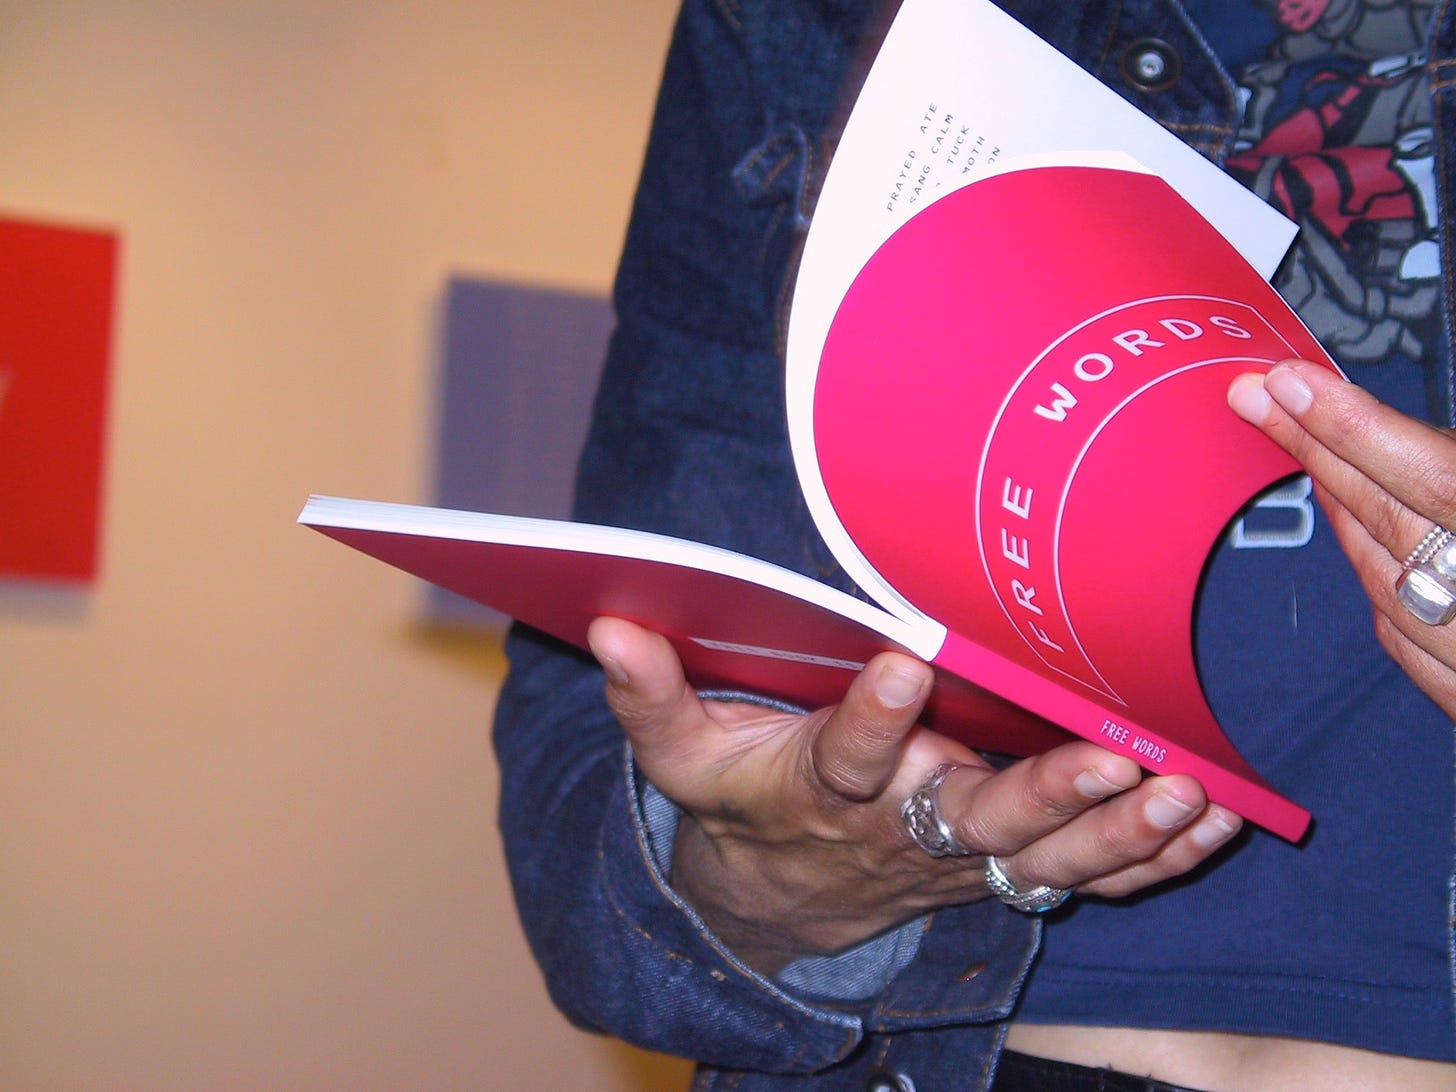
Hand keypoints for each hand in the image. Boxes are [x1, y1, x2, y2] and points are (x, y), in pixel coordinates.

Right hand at [587, 616, 1242, 974]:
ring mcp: (960, 860)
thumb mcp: (681, 756)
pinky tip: (1213, 824)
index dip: (870, 719)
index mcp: (823, 790)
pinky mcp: (1001, 871)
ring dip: (1117, 833)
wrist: (778, 902)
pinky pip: (1083, 881)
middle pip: (977, 822)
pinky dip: (1148, 861)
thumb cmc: (741, 803)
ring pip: (1047, 861)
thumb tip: (607, 619)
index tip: (903, 661)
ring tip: (1183, 793)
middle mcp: (902, 829)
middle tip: (1110, 761)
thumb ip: (649, 694)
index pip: (844, 756)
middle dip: (1043, 797)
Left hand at [1229, 359, 1455, 718]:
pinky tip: (1365, 545)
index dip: (1352, 429)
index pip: (1432, 479)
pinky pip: (1412, 647)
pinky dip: (1383, 589)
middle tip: (1259, 397)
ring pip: (1389, 586)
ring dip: (1346, 515)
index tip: (1286, 383)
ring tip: (1312, 451)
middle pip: (1392, 524)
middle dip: (1319, 453)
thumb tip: (1405, 433)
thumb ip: (1451, 462)